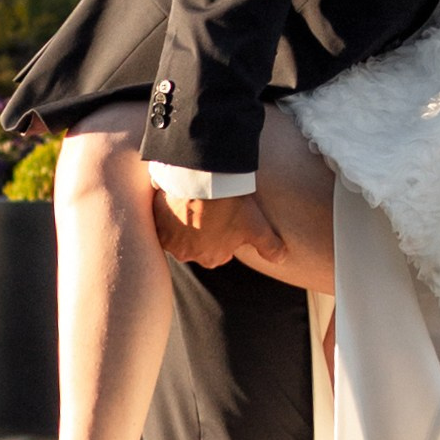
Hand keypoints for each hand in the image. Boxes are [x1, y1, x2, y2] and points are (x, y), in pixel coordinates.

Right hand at [158, 189, 283, 269]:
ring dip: (183, 221)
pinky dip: (167, 213)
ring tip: (194, 201)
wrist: (204, 180)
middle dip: (202, 229)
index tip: (225, 217)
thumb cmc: (232, 204)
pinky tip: (178, 200)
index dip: (223, 233)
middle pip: (196, 243)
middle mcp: (188, 255)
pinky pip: (161, 222)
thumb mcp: (256, 226)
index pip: (218, 250)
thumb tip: (281, 259)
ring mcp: (171, 240)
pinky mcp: (158, 223)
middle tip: (210, 207)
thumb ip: (269, 246)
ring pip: (178, 233)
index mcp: (212, 259)